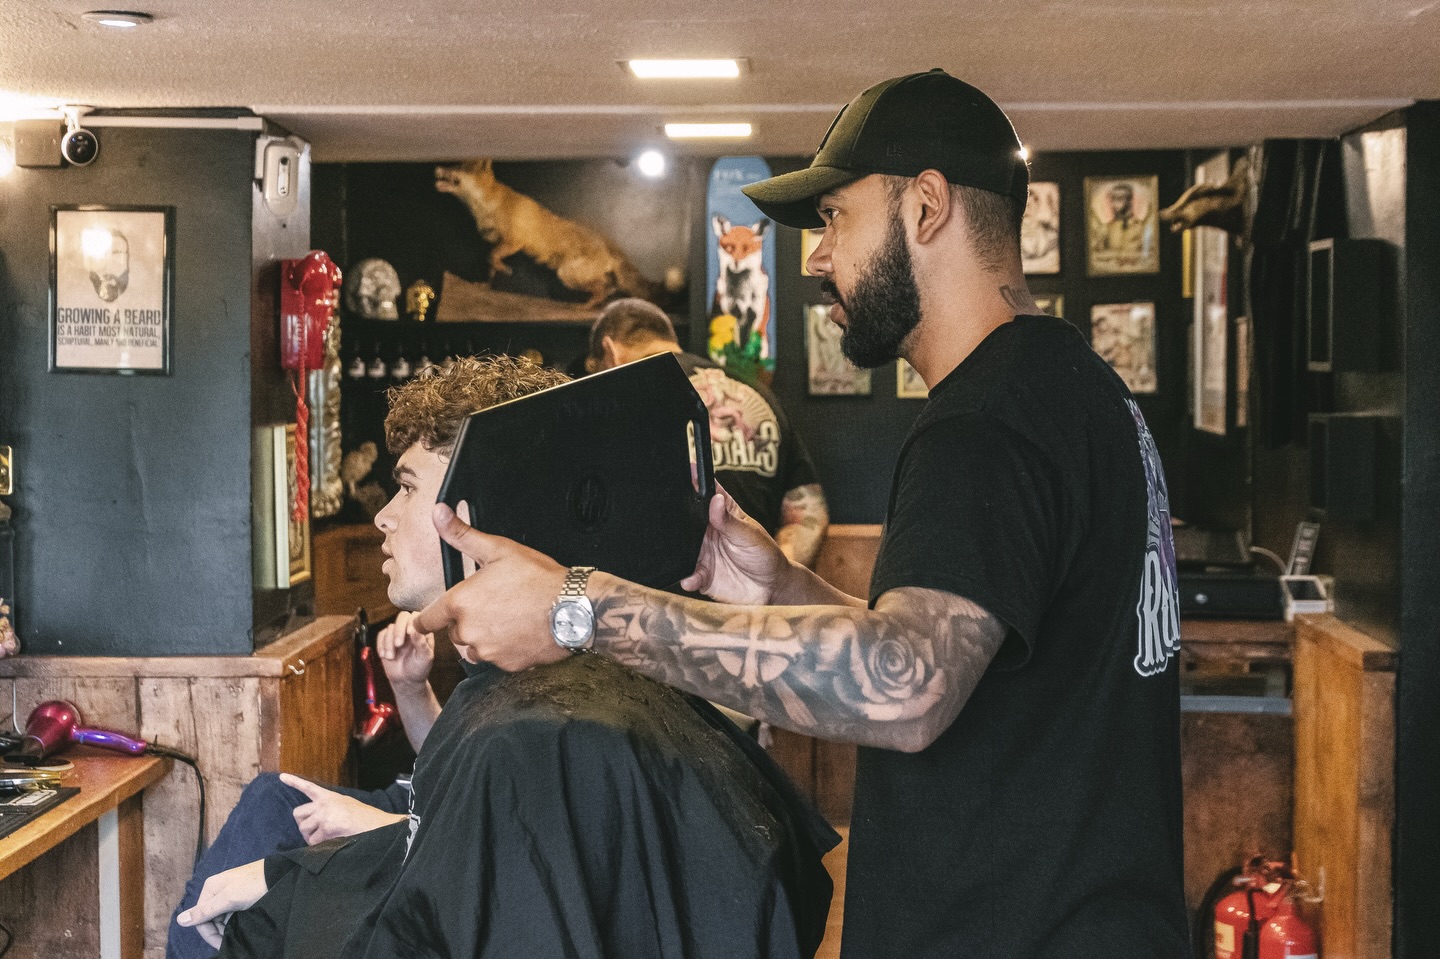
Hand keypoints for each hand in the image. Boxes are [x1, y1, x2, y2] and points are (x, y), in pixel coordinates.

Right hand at [176, 859, 266, 948]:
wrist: (278, 874)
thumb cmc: (253, 885)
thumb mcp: (229, 899)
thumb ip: (206, 911)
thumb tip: (180, 920)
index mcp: (210, 889)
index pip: (200, 917)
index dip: (208, 933)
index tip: (221, 944)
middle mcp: (216, 890)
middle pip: (210, 918)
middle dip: (218, 931)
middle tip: (230, 941)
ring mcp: (228, 892)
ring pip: (221, 917)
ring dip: (226, 927)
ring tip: (238, 933)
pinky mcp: (239, 895)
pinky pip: (230, 912)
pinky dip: (233, 921)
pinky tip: (241, 925)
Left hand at [281, 773, 406, 843]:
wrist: (377, 824)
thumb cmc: (365, 818)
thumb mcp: (346, 805)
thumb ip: (330, 808)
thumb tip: (318, 821)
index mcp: (329, 796)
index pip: (308, 787)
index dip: (294, 782)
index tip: (282, 777)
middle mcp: (324, 804)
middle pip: (297, 814)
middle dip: (302, 824)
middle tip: (313, 831)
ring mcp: (324, 815)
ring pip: (304, 829)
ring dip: (310, 837)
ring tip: (324, 839)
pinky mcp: (326, 828)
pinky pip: (313, 841)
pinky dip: (318, 846)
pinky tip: (330, 844)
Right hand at [376, 611, 433, 688]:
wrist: (406, 680)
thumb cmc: (419, 668)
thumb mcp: (424, 658)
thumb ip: (421, 643)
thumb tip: (415, 629)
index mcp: (423, 630)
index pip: (417, 617)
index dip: (412, 622)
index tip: (409, 633)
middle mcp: (410, 628)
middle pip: (402, 617)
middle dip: (398, 630)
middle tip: (398, 645)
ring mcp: (398, 633)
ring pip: (390, 628)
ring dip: (388, 643)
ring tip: (390, 657)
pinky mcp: (387, 639)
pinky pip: (381, 635)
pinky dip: (381, 645)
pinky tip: (384, 656)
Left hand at [413, 504, 569, 671]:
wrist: (572, 609)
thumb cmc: (537, 578)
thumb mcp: (498, 549)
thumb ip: (462, 535)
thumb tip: (438, 513)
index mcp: (460, 603)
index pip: (426, 620)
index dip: (427, 618)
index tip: (430, 618)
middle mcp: (468, 631)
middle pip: (454, 632)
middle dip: (466, 622)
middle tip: (490, 606)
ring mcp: (488, 651)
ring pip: (474, 647)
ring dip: (483, 637)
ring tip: (506, 619)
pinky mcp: (507, 665)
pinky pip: (497, 659)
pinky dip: (504, 649)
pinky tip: (519, 632)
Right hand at [679, 486, 788, 605]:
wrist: (771, 588)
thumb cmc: (765, 555)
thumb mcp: (750, 535)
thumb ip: (729, 521)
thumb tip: (715, 500)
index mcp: (723, 514)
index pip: (707, 493)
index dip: (696, 480)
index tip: (686, 470)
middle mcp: (708, 532)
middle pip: (687, 520)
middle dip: (677, 519)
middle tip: (673, 521)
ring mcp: (703, 553)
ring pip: (682, 549)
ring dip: (679, 552)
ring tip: (681, 556)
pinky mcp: (703, 574)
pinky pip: (690, 575)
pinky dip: (688, 578)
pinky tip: (690, 579)